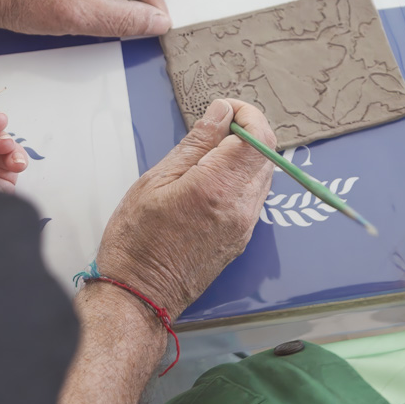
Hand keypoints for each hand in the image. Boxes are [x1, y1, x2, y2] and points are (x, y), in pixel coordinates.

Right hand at [93, 99, 274, 319]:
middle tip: (215, 127)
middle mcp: (240, 207)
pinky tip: (212, 179)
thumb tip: (221, 112)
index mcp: (216, 187)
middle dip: (247, 130)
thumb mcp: (157, 179)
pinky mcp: (243, 236)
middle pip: (267, 153)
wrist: (141, 293)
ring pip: (263, 173)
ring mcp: (245, 224)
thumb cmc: (137, 240)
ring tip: (209, 155)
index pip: (258, 137)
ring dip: (245, 155)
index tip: (226, 110)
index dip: (248, 114)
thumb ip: (196, 143)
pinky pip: (254, 195)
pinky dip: (241, 177)